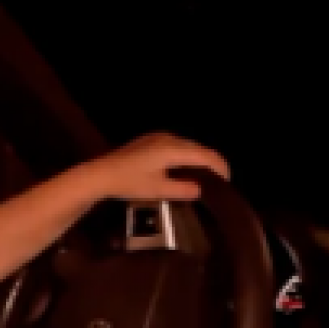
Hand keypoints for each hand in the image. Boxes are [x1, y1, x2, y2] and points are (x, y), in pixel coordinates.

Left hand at [90, 132, 228, 201]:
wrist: (101, 173)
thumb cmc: (128, 183)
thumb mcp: (157, 190)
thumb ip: (182, 189)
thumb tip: (201, 190)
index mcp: (173, 149)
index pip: (205, 156)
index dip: (220, 167)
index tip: (227, 181)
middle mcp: (169, 138)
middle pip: (198, 148)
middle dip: (211, 162)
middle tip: (219, 180)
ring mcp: (158, 137)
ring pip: (187, 145)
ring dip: (198, 158)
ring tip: (205, 174)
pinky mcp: (149, 140)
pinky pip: (176, 145)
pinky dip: (185, 155)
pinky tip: (183, 167)